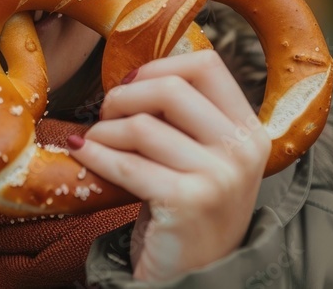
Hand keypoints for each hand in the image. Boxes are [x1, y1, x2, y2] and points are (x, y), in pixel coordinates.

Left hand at [69, 50, 270, 281]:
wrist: (193, 276)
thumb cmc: (189, 208)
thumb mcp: (204, 156)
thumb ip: (185, 117)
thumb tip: (132, 75)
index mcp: (249, 130)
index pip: (207, 65)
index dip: (159, 66)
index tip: (131, 84)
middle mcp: (242, 150)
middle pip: (171, 88)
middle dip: (125, 95)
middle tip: (106, 114)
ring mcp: (219, 178)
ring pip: (143, 126)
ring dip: (105, 130)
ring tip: (94, 141)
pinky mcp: (188, 202)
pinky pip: (127, 163)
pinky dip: (96, 154)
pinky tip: (83, 152)